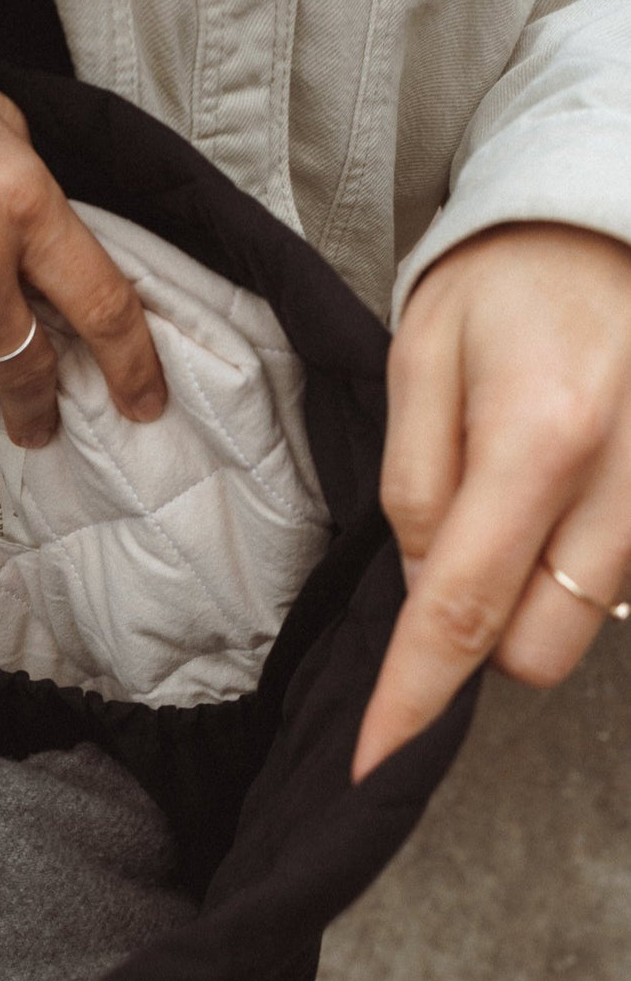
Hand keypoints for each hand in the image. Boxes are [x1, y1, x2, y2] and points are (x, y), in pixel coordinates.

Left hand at [353, 223, 630, 780]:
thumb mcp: (421, 363)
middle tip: (458, 552)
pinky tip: (565, 495)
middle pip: (538, 649)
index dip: (412, 696)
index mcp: (539, 440)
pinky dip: (581, 566)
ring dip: (535, 594)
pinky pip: (629, 582)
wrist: (616, 222)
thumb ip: (415, 484)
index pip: (459, 608)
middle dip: (481, 636)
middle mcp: (626, 484)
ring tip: (518, 494)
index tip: (374, 758)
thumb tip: (423, 586)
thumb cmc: (506, 285)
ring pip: (590, 623)